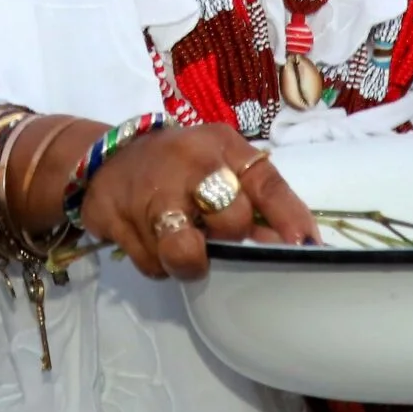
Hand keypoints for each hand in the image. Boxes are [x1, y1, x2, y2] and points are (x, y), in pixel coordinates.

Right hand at [74, 124, 316, 280]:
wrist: (107, 158)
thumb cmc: (181, 164)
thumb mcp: (223, 162)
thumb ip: (260, 200)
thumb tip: (298, 245)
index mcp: (220, 146)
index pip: (266, 182)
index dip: (288, 216)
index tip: (305, 245)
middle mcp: (186, 164)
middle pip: (230, 222)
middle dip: (227, 238)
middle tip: (211, 232)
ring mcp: (147, 192)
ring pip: (183, 252)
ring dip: (189, 261)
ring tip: (184, 244)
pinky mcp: (115, 218)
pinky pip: (151, 265)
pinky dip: (159, 263)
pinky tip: (153, 239)